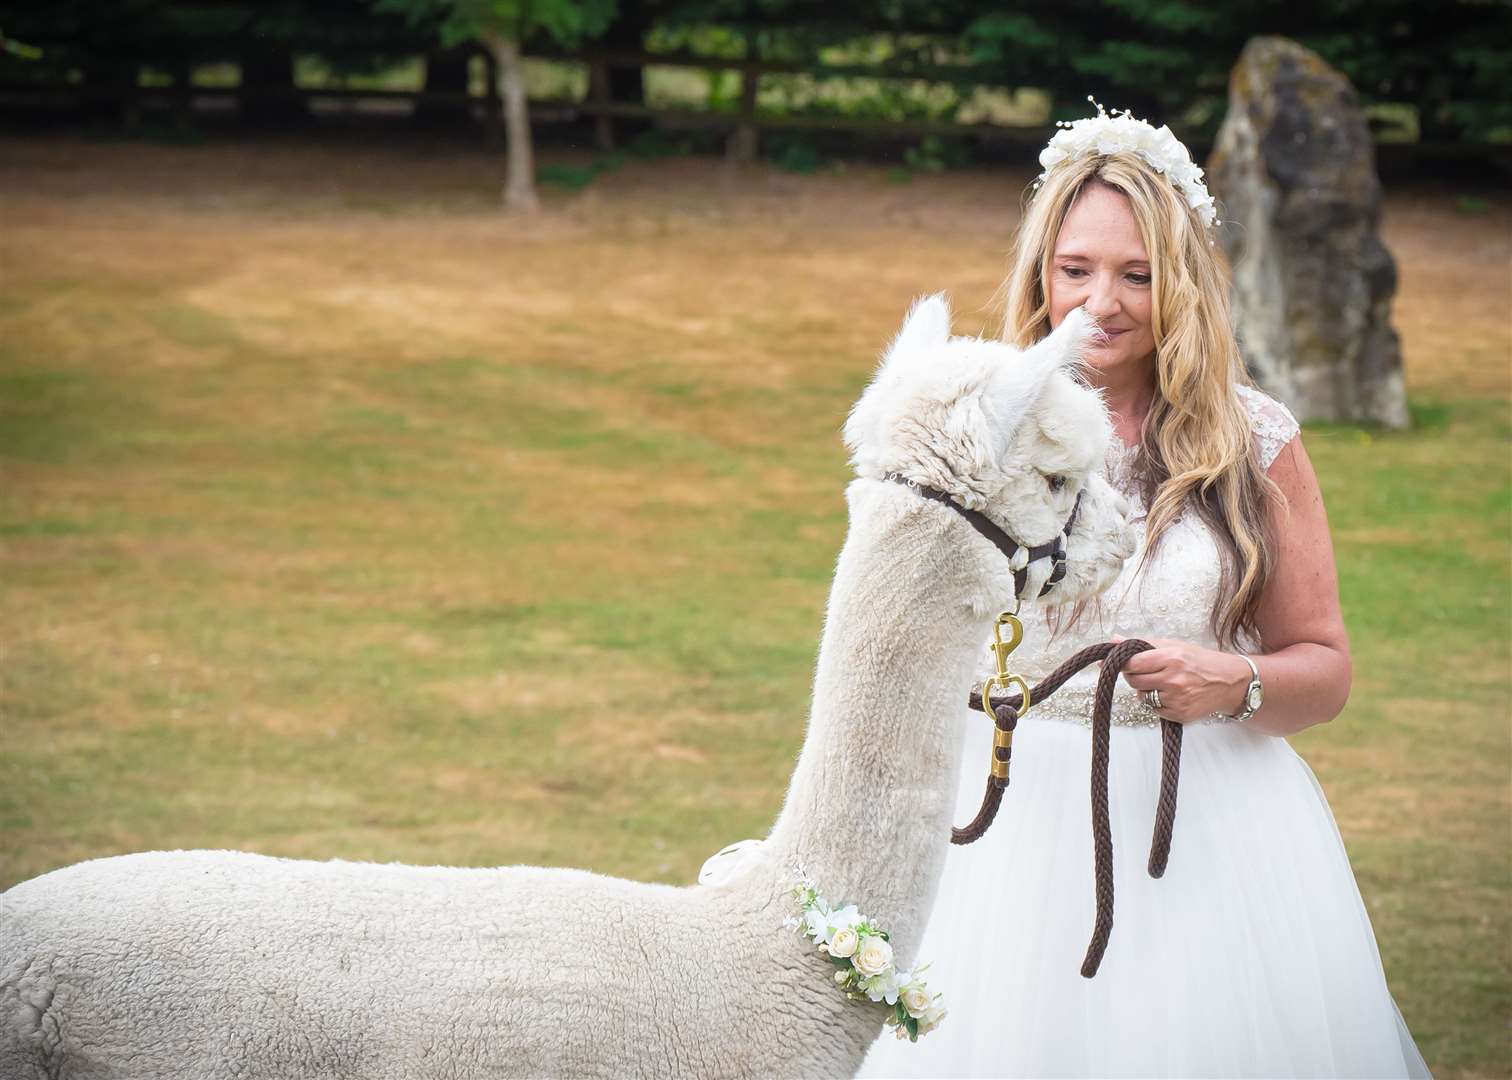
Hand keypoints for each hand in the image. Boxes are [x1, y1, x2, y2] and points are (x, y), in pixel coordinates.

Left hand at [1113, 636, 1252, 723]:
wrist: (1229, 683)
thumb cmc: (1200, 661)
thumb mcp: (1174, 646)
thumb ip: (1143, 644)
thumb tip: (1114, 639)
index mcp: (1172, 659)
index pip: (1133, 663)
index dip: (1122, 663)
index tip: (1117, 661)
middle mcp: (1174, 680)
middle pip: (1134, 681)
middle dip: (1133, 676)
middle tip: (1143, 671)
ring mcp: (1177, 700)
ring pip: (1142, 696)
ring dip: (1145, 690)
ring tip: (1162, 682)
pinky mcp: (1180, 715)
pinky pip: (1154, 709)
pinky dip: (1156, 702)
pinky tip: (1170, 694)